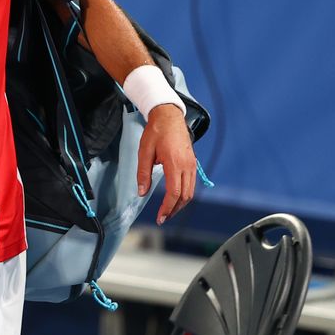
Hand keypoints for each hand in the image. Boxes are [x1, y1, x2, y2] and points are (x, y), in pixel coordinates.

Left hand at [137, 105, 197, 224]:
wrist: (169, 116)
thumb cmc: (155, 132)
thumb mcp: (144, 152)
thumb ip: (143, 173)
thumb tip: (142, 193)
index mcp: (174, 163)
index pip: (174, 193)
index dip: (167, 208)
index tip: (160, 218)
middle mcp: (187, 166)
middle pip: (185, 196)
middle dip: (174, 210)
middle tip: (163, 218)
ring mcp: (192, 164)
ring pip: (190, 191)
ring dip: (180, 204)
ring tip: (168, 211)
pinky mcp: (193, 163)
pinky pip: (191, 184)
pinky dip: (184, 194)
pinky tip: (175, 198)